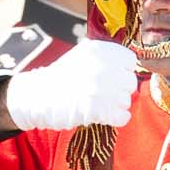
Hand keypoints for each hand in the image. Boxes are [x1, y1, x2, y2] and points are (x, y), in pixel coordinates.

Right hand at [5, 40, 136, 133]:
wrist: (38, 95)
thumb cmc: (62, 76)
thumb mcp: (83, 55)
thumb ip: (106, 56)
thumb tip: (129, 64)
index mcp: (100, 50)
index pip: (130, 62)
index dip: (122, 71)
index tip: (113, 77)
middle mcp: (103, 67)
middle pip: (130, 82)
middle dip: (120, 90)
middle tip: (105, 94)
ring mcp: (101, 89)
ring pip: (126, 100)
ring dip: (116, 105)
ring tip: (100, 104)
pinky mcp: (99, 110)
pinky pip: (123, 117)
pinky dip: (116, 119)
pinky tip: (104, 115)